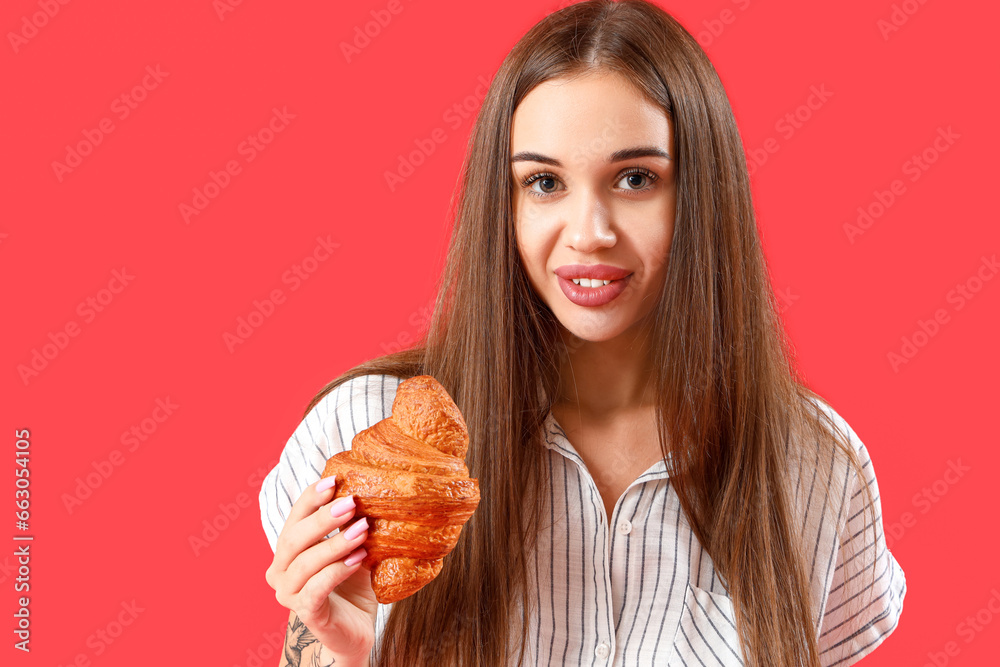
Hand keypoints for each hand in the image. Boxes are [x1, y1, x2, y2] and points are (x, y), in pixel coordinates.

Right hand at [266, 476, 376, 660]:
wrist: (357, 629)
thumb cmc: (353, 585)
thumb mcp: (354, 548)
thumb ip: (352, 524)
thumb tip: (369, 487)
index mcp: (286, 551)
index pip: (294, 518)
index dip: (311, 497)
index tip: (334, 480)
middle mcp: (279, 572)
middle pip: (294, 538)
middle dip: (323, 518)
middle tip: (352, 502)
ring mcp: (289, 595)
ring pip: (305, 563)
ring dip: (335, 543)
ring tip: (362, 530)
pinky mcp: (306, 613)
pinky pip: (316, 588)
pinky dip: (337, 571)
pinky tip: (358, 559)